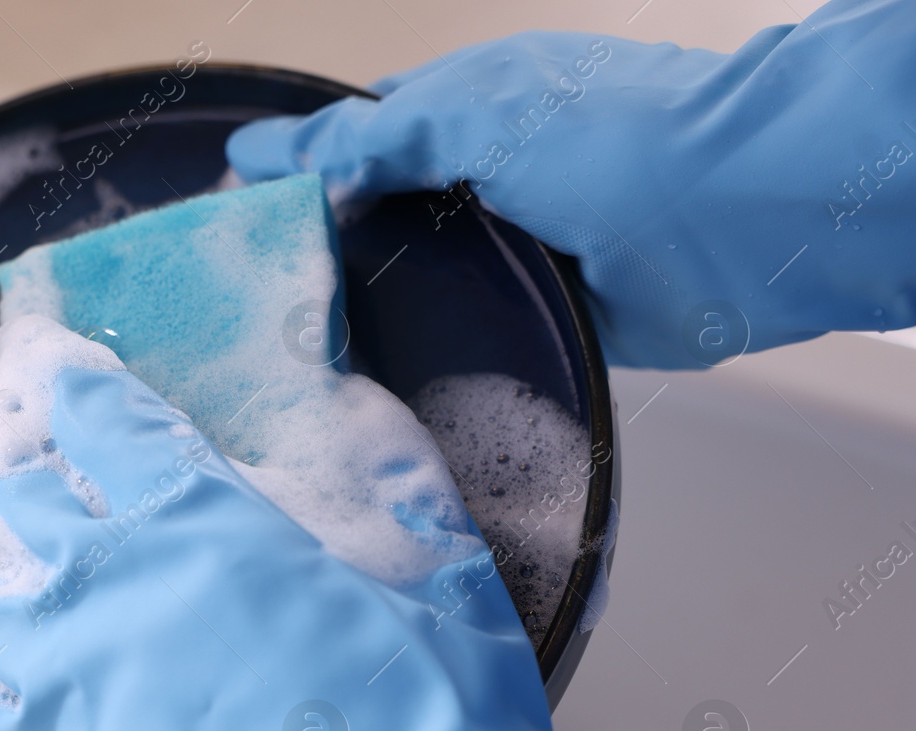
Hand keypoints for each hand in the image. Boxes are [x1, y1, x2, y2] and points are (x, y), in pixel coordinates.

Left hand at [0, 315, 824, 730]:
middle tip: (28, 450)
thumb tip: (367, 411)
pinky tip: (14, 679)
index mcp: (199, 521)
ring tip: (29, 571)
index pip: (93, 412)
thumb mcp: (451, 592)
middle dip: (12, 452)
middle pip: (8, 486)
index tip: (46, 361)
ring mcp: (59, 684)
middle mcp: (104, 585)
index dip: (61, 374)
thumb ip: (403, 486)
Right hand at [228, 1, 915, 368]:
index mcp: (470, 111)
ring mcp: (515, 251)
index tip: (234, 210)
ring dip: (373, 309)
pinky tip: (373, 379)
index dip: (300, 170)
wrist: (738, 219)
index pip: (362, 138)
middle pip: (384, 215)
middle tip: (248, 297)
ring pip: (421, 282)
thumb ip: (370, 135)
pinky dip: (430, 352)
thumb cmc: (615, 138)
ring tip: (292, 351)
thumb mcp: (471, 112)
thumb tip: (273, 158)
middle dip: (325, 249)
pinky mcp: (542, 319)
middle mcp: (487, 180)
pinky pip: (469, 336)